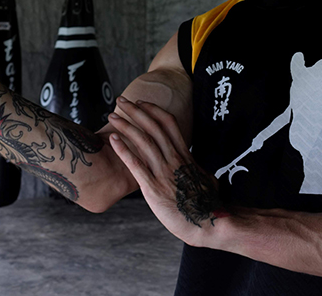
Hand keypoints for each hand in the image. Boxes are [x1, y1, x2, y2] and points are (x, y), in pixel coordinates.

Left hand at [108, 97, 222, 246]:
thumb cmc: (208, 204)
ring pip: (143, 141)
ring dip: (126, 126)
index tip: (141, 103)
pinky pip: (136, 165)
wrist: (209, 222)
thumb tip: (194, 166)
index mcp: (185, 155)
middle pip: (153, 127)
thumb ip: (194, 169)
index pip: (169, 124)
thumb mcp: (205, 179)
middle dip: (136, 111)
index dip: (154, 110)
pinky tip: (113, 140)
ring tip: (112, 116)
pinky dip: (123, 150)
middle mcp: (174, 159)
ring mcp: (163, 172)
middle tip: (121, 100)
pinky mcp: (153, 188)